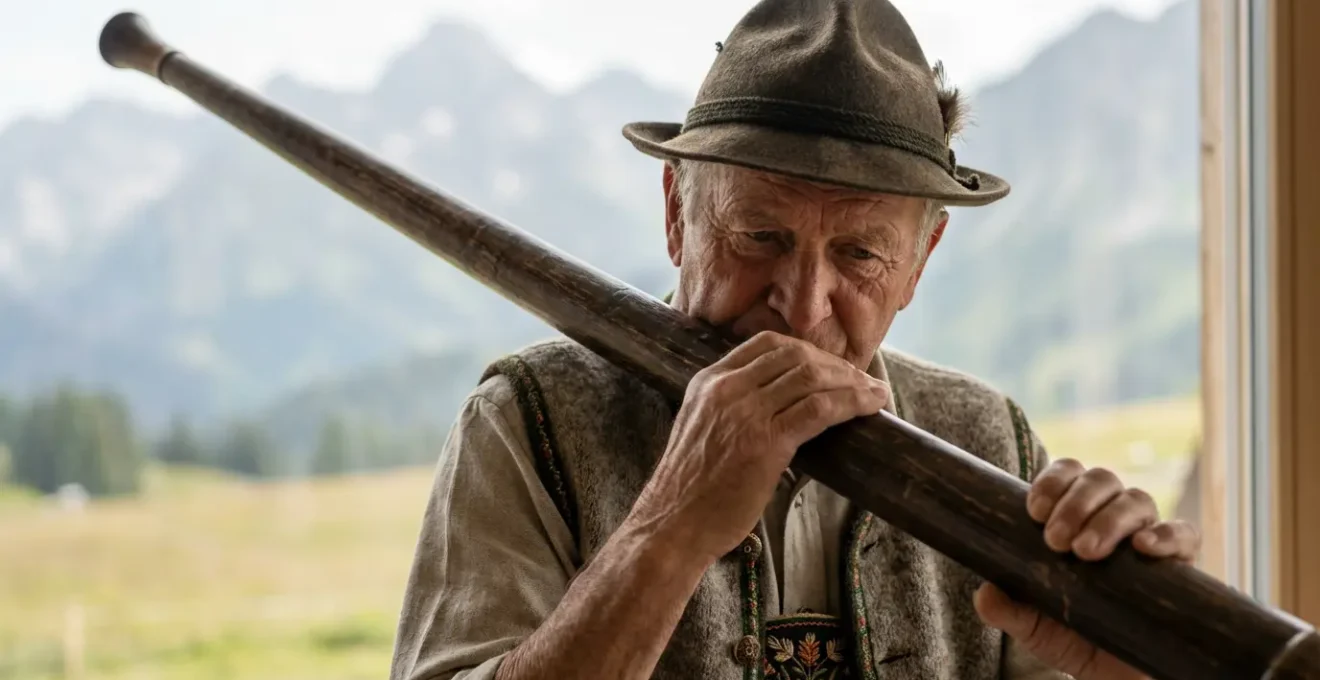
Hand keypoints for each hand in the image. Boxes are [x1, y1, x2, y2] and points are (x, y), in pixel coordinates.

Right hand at [625, 330, 889, 562]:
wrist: (672, 526)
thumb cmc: (688, 490)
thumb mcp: (700, 429)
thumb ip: (728, 408)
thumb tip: (774, 406)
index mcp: (708, 381)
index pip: (767, 344)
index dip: (807, 351)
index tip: (831, 366)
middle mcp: (726, 389)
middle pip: (795, 356)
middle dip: (835, 365)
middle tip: (861, 382)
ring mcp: (746, 413)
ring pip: (812, 378)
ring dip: (852, 383)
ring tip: (874, 394)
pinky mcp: (767, 443)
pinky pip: (820, 409)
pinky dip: (852, 403)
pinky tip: (870, 408)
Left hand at [973, 458, 1200, 679]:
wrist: (1117, 678)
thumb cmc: (1076, 637)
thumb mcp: (1033, 626)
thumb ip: (1007, 609)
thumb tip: (984, 595)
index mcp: (1077, 518)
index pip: (1069, 475)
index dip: (1053, 482)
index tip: (1033, 511)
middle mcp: (1114, 518)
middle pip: (1102, 481)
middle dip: (1076, 503)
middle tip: (1056, 541)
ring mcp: (1149, 537)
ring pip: (1136, 500)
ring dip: (1109, 519)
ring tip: (1085, 552)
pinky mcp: (1182, 565)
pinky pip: (1184, 534)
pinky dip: (1166, 534)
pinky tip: (1144, 546)